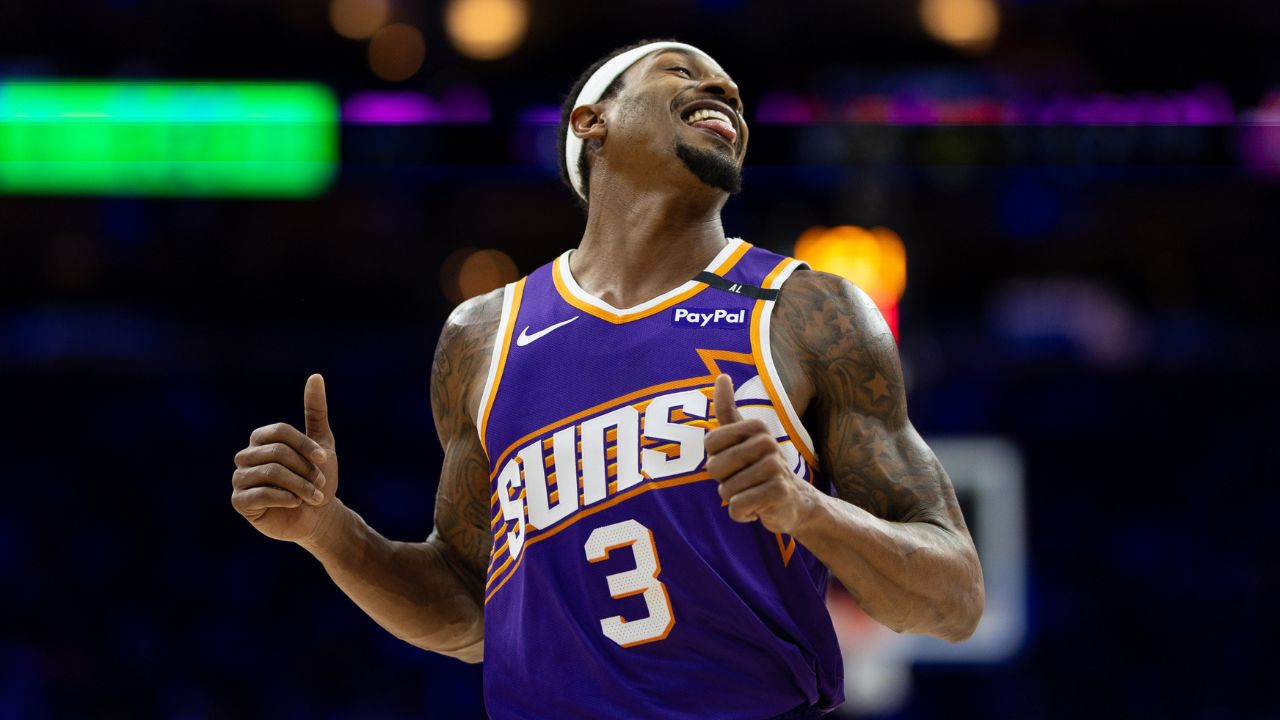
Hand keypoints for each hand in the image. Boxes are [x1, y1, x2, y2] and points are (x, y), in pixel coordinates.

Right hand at [231, 374, 340, 542]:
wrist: (318, 516)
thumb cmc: (318, 478)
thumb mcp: (322, 443)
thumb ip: (316, 411)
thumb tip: (315, 376)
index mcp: (262, 439)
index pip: (279, 432)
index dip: (305, 445)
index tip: (325, 459)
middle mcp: (246, 456)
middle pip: (277, 453)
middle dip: (305, 469)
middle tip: (320, 484)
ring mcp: (240, 479)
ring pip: (270, 473)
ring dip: (300, 485)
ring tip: (315, 496)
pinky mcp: (239, 501)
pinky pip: (258, 494)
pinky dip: (284, 498)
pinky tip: (296, 503)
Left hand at [705, 374, 817, 534]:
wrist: (792, 502)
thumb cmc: (759, 467)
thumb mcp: (743, 437)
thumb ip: (727, 409)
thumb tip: (721, 375)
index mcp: (757, 427)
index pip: (710, 444)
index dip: (715, 458)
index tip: (735, 461)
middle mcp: (768, 443)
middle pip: (715, 467)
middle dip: (723, 481)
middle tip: (745, 481)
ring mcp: (776, 467)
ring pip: (726, 490)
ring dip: (733, 499)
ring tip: (753, 493)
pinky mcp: (779, 492)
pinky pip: (738, 506)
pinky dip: (742, 514)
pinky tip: (757, 508)